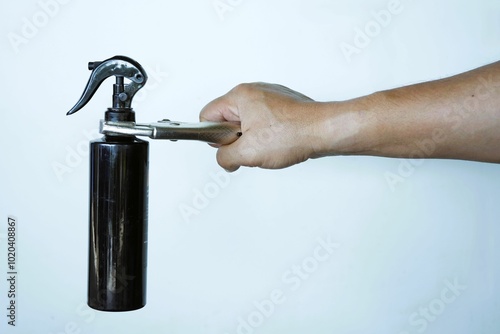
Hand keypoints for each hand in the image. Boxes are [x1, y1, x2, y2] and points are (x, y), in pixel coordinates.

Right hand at [199, 82, 325, 170]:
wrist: (324, 130)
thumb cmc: (293, 133)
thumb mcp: (248, 153)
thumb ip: (224, 157)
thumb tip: (224, 159)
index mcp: (240, 96)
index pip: (207, 115)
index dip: (214, 136)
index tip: (229, 146)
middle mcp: (254, 91)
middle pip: (227, 119)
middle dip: (237, 139)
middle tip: (253, 147)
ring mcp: (269, 97)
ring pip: (247, 122)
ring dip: (253, 139)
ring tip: (269, 145)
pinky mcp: (282, 105)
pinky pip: (264, 122)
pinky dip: (268, 135)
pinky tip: (279, 142)